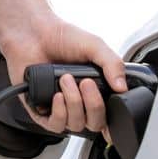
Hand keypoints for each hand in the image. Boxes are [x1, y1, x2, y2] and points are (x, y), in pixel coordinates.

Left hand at [4, 12, 128, 140]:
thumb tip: (122, 87)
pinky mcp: (41, 110)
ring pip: (76, 125)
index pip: (109, 115)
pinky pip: (55, 125)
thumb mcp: (95, 46)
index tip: (114, 110)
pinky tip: (57, 95)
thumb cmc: (62, 38)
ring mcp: (61, 107)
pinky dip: (59, 112)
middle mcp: (80, 102)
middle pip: (95, 124)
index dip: (114, 120)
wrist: (35, 33)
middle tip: (86, 83)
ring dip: (73, 103)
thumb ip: (113, 64)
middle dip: (93, 105)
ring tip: (66, 80)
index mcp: (96, 90)